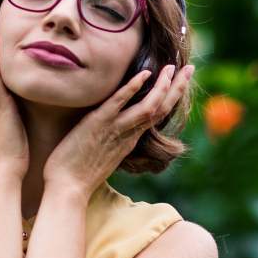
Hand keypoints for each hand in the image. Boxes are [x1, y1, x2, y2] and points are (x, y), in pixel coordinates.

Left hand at [43, 63, 194, 197]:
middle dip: (177, 88)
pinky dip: (132, 88)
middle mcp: (127, 135)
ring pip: (147, 107)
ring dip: (162, 86)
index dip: (169, 98)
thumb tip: (109, 134)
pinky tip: (144, 73)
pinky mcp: (97, 124)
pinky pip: (118, 104)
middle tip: (189, 69)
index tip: (178, 82)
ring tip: (173, 67)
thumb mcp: (101, 156)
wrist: (67, 190)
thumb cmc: (78, 176)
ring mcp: (114, 129)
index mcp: (129, 140)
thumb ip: (110, 142)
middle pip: (160, 110)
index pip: (156, 115)